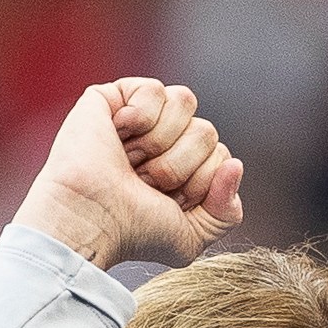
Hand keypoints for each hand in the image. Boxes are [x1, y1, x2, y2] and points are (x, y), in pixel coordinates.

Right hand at [12, 78, 245, 269]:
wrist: (92, 219)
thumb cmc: (133, 233)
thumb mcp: (192, 238)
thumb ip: (227, 212)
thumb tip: (235, 165)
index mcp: (182, 168)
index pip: (221, 156)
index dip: (199, 182)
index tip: (165, 200)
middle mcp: (163, 140)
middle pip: (206, 131)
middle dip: (179, 164)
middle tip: (143, 182)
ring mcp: (139, 116)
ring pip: (186, 102)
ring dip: (160, 141)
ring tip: (129, 161)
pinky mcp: (113, 97)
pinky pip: (155, 89)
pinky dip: (140, 117)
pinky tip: (118, 134)